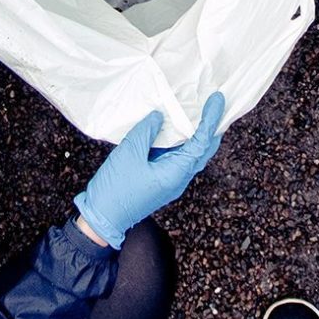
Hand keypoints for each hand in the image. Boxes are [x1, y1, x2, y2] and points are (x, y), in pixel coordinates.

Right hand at [72, 92, 226, 247]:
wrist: (102, 218)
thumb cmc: (115, 189)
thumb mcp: (129, 152)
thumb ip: (147, 131)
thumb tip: (160, 116)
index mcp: (176, 173)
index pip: (202, 142)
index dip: (211, 119)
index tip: (217, 99)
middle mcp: (179, 178)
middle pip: (203, 150)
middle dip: (211, 127)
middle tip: (214, 104)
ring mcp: (171, 181)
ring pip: (191, 154)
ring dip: (196, 134)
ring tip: (198, 111)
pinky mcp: (161, 181)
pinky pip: (177, 158)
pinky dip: (180, 141)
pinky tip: (175, 128)